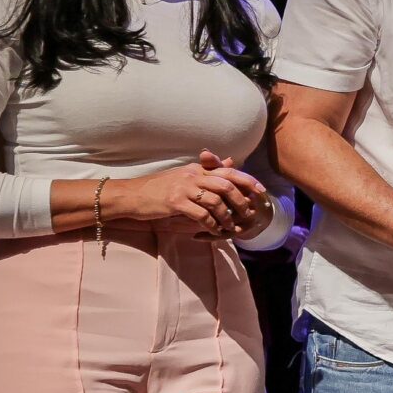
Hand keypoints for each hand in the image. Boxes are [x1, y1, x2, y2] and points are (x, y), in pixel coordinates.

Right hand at [115, 151, 268, 237]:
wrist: (131, 195)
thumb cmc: (158, 189)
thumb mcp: (184, 176)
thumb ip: (207, 171)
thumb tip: (231, 161)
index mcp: (196, 169)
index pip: (228, 171)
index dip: (248, 180)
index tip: (261, 191)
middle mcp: (192, 175)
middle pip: (226, 185)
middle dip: (242, 201)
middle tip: (249, 214)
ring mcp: (183, 188)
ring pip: (216, 201)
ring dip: (227, 217)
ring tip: (230, 227)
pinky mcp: (175, 202)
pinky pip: (201, 214)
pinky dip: (211, 225)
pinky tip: (214, 231)